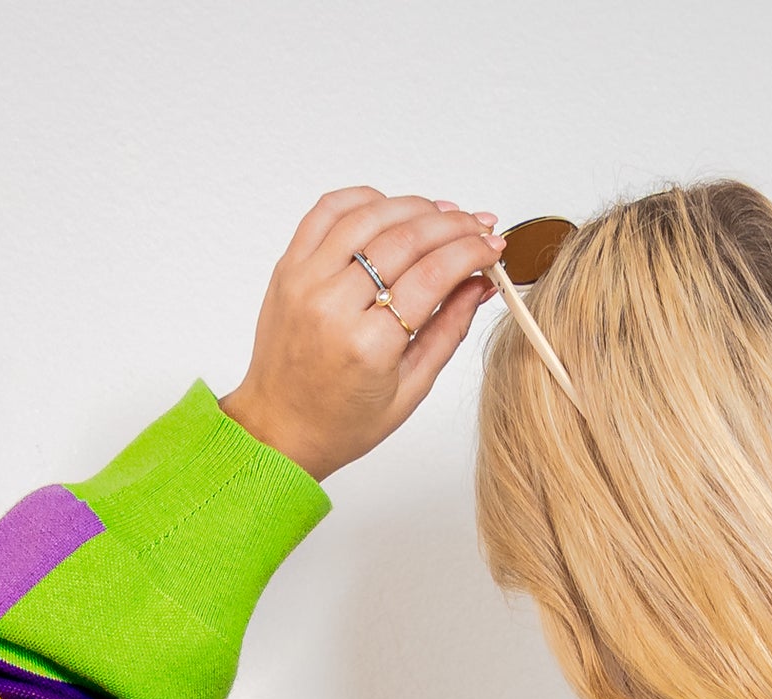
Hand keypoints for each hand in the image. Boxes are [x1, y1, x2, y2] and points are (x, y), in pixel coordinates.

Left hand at [220, 188, 503, 479]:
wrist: (280, 427)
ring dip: (413, 206)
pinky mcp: (289, 266)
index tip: (491, 246)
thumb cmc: (341, 421)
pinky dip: (364, 199)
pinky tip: (391, 208)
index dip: (469, 252)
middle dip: (450, 225)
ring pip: (368, 215)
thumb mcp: (410, 389)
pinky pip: (327, 210)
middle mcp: (331, 306)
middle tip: (477, 225)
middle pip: (404, 239)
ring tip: (442, 214)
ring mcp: (305, 280)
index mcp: (367, 346)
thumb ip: (448, 330)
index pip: (431, 276)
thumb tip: (479, 284)